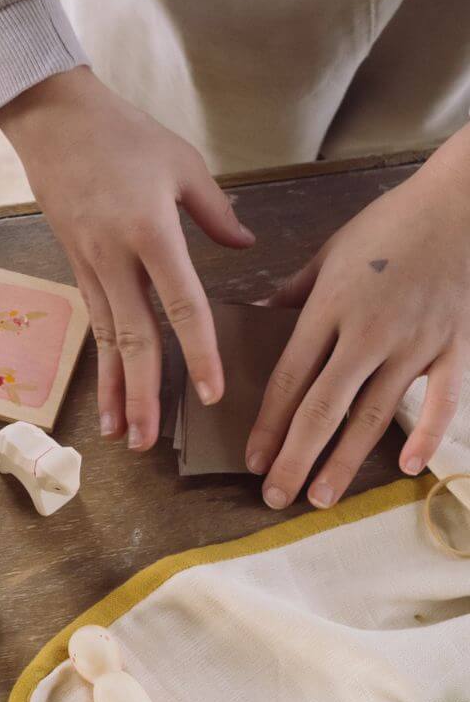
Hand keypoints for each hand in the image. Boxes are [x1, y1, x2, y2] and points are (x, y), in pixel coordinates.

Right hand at [0, 67, 254, 448]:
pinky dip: (100, 360)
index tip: (209, 393)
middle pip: (133, 337)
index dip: (197, 352)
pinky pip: (93, 322)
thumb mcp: (182, 163)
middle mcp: (115, 257)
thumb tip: (245, 243)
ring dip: (115, 389)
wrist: (53, 121)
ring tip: (123, 435)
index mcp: (150, 231)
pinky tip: (105, 389)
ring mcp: (90, 265)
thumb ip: (215, 211)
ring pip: (106, 339)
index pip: (181, 304)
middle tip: (150, 443)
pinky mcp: (75, 266)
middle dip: (142, 394)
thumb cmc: (123, 134)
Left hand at [247, 124, 469, 509]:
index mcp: (329, 309)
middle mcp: (368, 333)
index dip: (268, 424)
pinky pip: (442, 401)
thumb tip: (259, 314)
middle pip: (323, 409)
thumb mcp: (330, 253)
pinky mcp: (456, 348)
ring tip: (322, 497)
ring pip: (373, 416)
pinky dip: (427, 436)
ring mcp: (415, 343)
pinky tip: (406, 467)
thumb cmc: (391, 224)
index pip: (289, 379)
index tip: (252, 458)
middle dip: (295, 458)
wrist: (463, 203)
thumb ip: (294, 292)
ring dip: (344, 461)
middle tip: (275, 497)